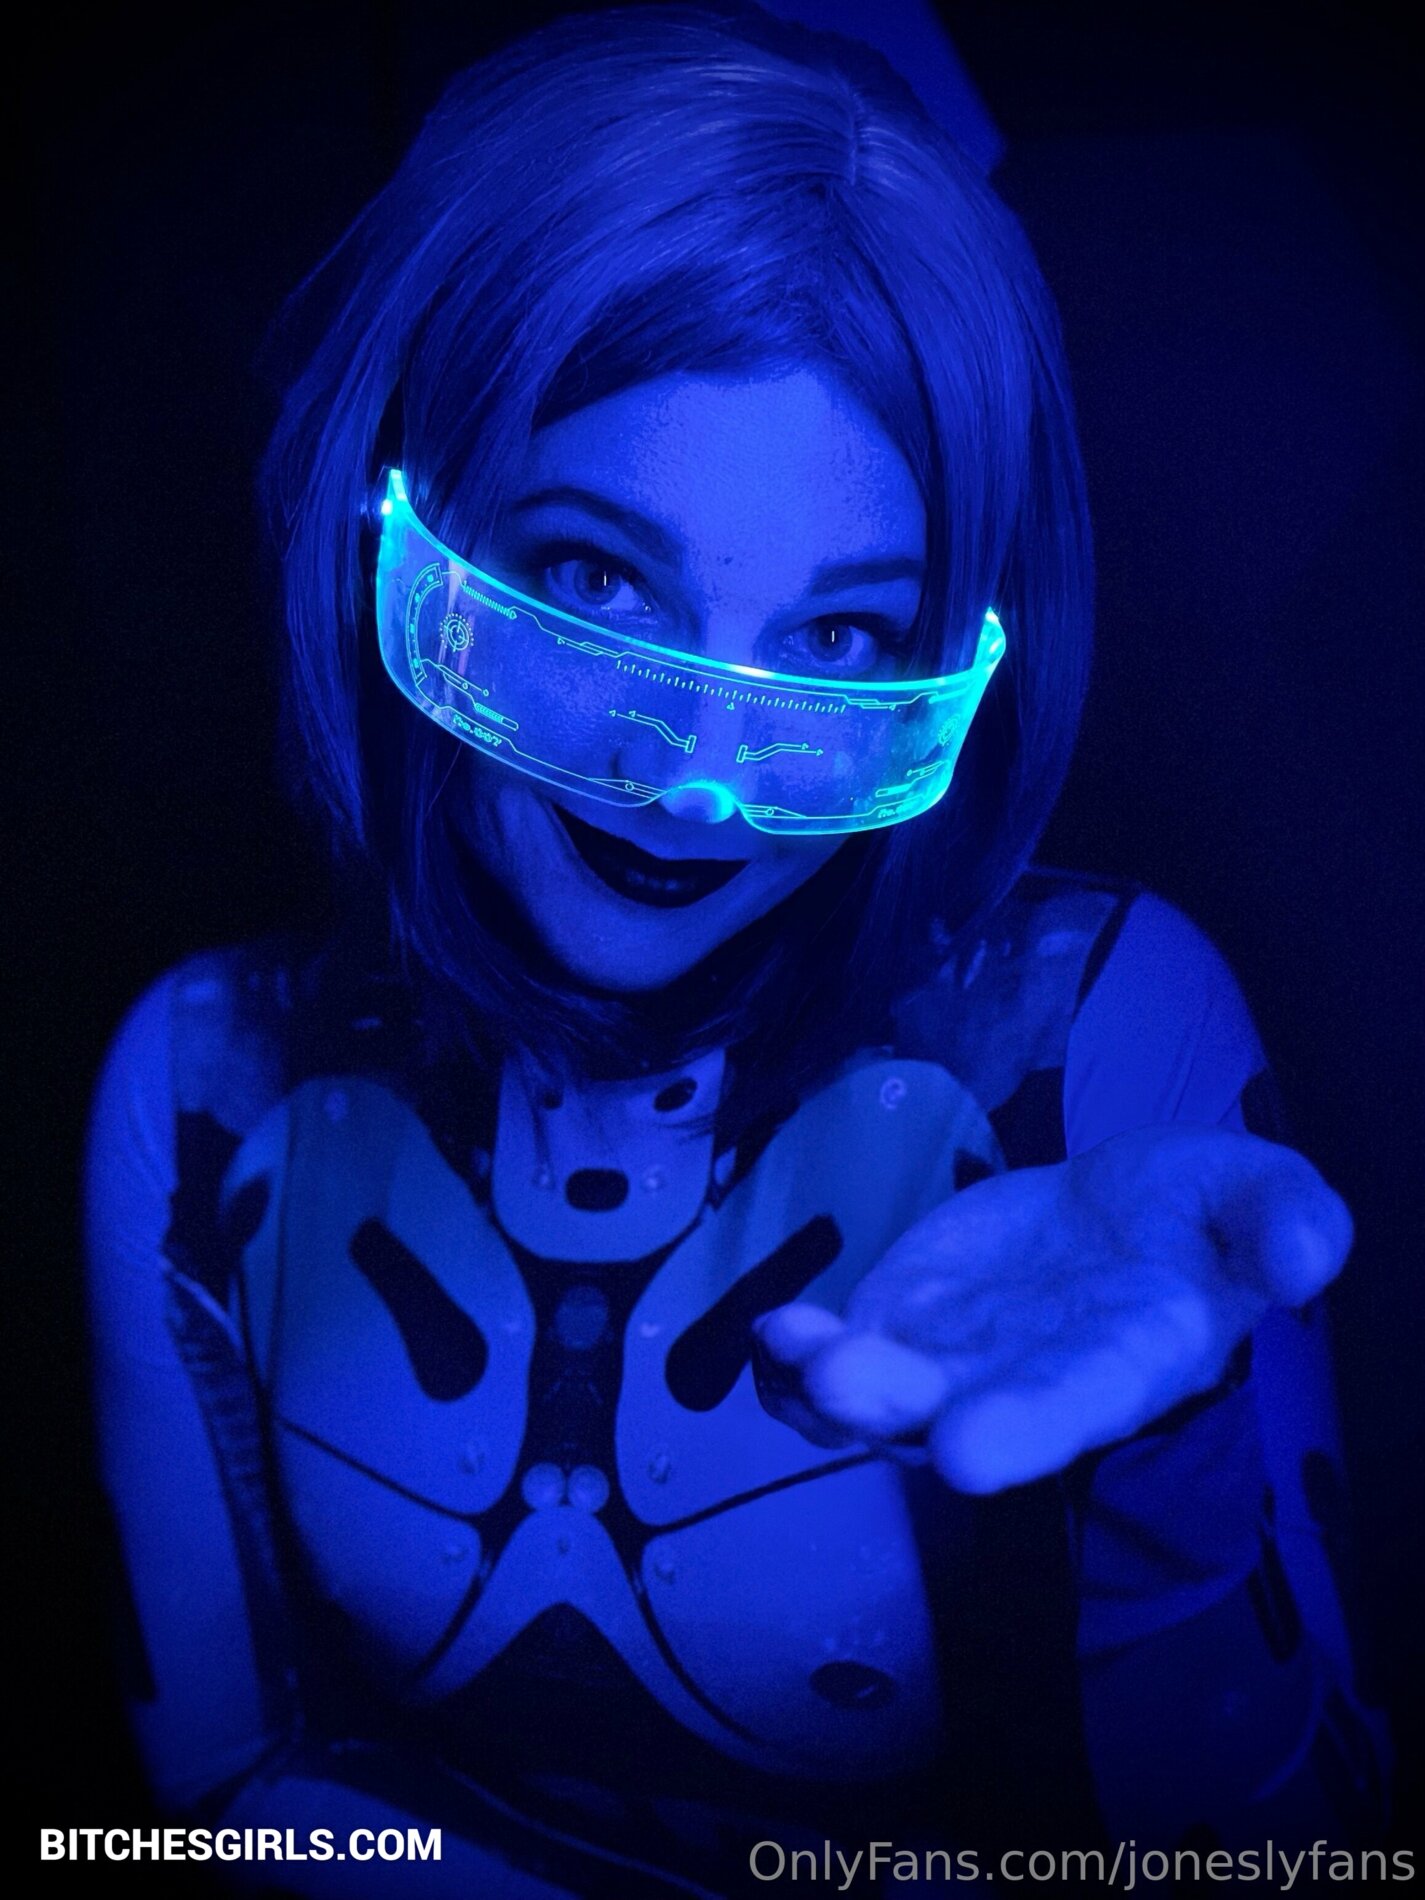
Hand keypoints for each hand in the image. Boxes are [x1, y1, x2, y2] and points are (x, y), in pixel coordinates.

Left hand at [750, 1125, 1350, 1492]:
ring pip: (879, 1399)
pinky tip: (774, 1329)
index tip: (966, 1451)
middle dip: (900, 1411)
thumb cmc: (1192, 1212)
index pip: (1076, 1400)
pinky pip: (834, 1361)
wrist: (1117, 1212)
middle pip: (960, 1412)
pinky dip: (796, 1357)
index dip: (1022, 1427)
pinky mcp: (896, 1328)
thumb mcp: (1254, 1190)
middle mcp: (1027, 1383)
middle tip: (844, 1391)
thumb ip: (1284, 1218)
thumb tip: (1307, 1264)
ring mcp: (951, 1364)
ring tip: (794, 1342)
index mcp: (1124, 1358)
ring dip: (826, 1383)